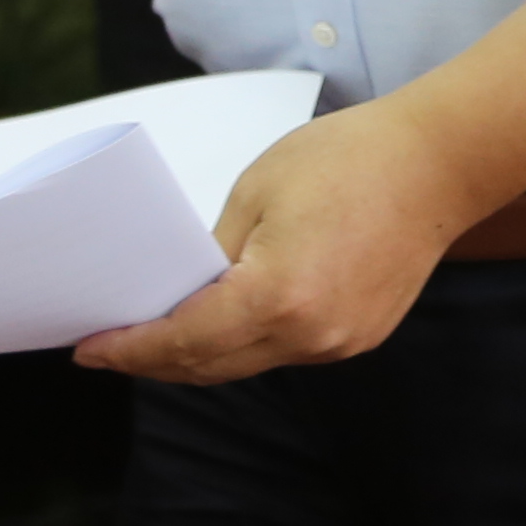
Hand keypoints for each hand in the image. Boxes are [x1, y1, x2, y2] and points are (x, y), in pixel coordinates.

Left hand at [71, 100, 491, 385]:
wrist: (437, 164)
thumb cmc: (347, 159)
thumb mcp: (255, 192)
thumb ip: (213, 254)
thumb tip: (182, 294)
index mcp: (277, 296)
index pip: (183, 341)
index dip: (129, 350)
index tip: (88, 351)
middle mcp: (311, 335)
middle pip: (211, 366)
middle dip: (155, 361)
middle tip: (109, 349)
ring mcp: (340, 343)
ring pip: (247, 363)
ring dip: (199, 355)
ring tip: (155, 336)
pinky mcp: (359, 337)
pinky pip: (285, 350)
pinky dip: (245, 342)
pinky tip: (220, 322)